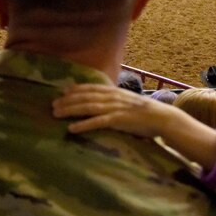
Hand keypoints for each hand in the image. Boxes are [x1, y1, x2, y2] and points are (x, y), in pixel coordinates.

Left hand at [52, 84, 175, 137]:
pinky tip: (72, 128)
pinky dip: (83, 124)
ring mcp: (114, 108)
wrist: (162, 117)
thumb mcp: (127, 100)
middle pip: (85, 97)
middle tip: (53, 105)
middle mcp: (112, 97)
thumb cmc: (145, 112)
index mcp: (114, 91)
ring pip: (88, 107)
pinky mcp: (118, 120)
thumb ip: (114, 99)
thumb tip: (101, 100)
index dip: (75, 89)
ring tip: (56, 114)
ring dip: (70, 110)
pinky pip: (97, 122)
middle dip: (67, 100)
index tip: (62, 91)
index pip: (91, 88)